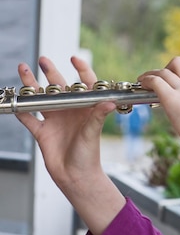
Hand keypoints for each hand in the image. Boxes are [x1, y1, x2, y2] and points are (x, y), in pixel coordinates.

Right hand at [15, 56, 124, 234]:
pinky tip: (15, 100)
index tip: (74, 58)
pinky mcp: (42, 132)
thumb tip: (110, 103)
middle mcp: (70, 110)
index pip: (85, 84)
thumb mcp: (93, 133)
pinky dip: (21, 110)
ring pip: (41, 98)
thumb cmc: (89, 154)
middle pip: (59, 87)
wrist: (76, 176)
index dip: (81, 70)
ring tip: (23, 69)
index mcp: (85, 108)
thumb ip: (98, 116)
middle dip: (50, 72)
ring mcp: (55, 120)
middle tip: (43, 59)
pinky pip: (28, 118)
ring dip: (32, 85)